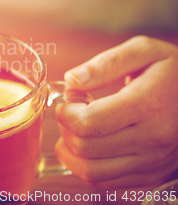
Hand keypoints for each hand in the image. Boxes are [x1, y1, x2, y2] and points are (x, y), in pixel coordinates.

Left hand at [55, 35, 177, 187]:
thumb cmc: (172, 72)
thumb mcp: (144, 51)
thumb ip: (106, 63)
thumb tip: (72, 80)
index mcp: (147, 105)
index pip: (88, 122)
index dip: (66, 111)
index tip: (69, 98)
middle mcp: (151, 139)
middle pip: (85, 146)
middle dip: (66, 127)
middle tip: (72, 110)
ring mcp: (151, 162)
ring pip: (90, 170)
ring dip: (70, 150)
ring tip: (76, 128)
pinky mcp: (149, 176)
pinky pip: (104, 181)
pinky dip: (84, 165)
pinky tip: (86, 144)